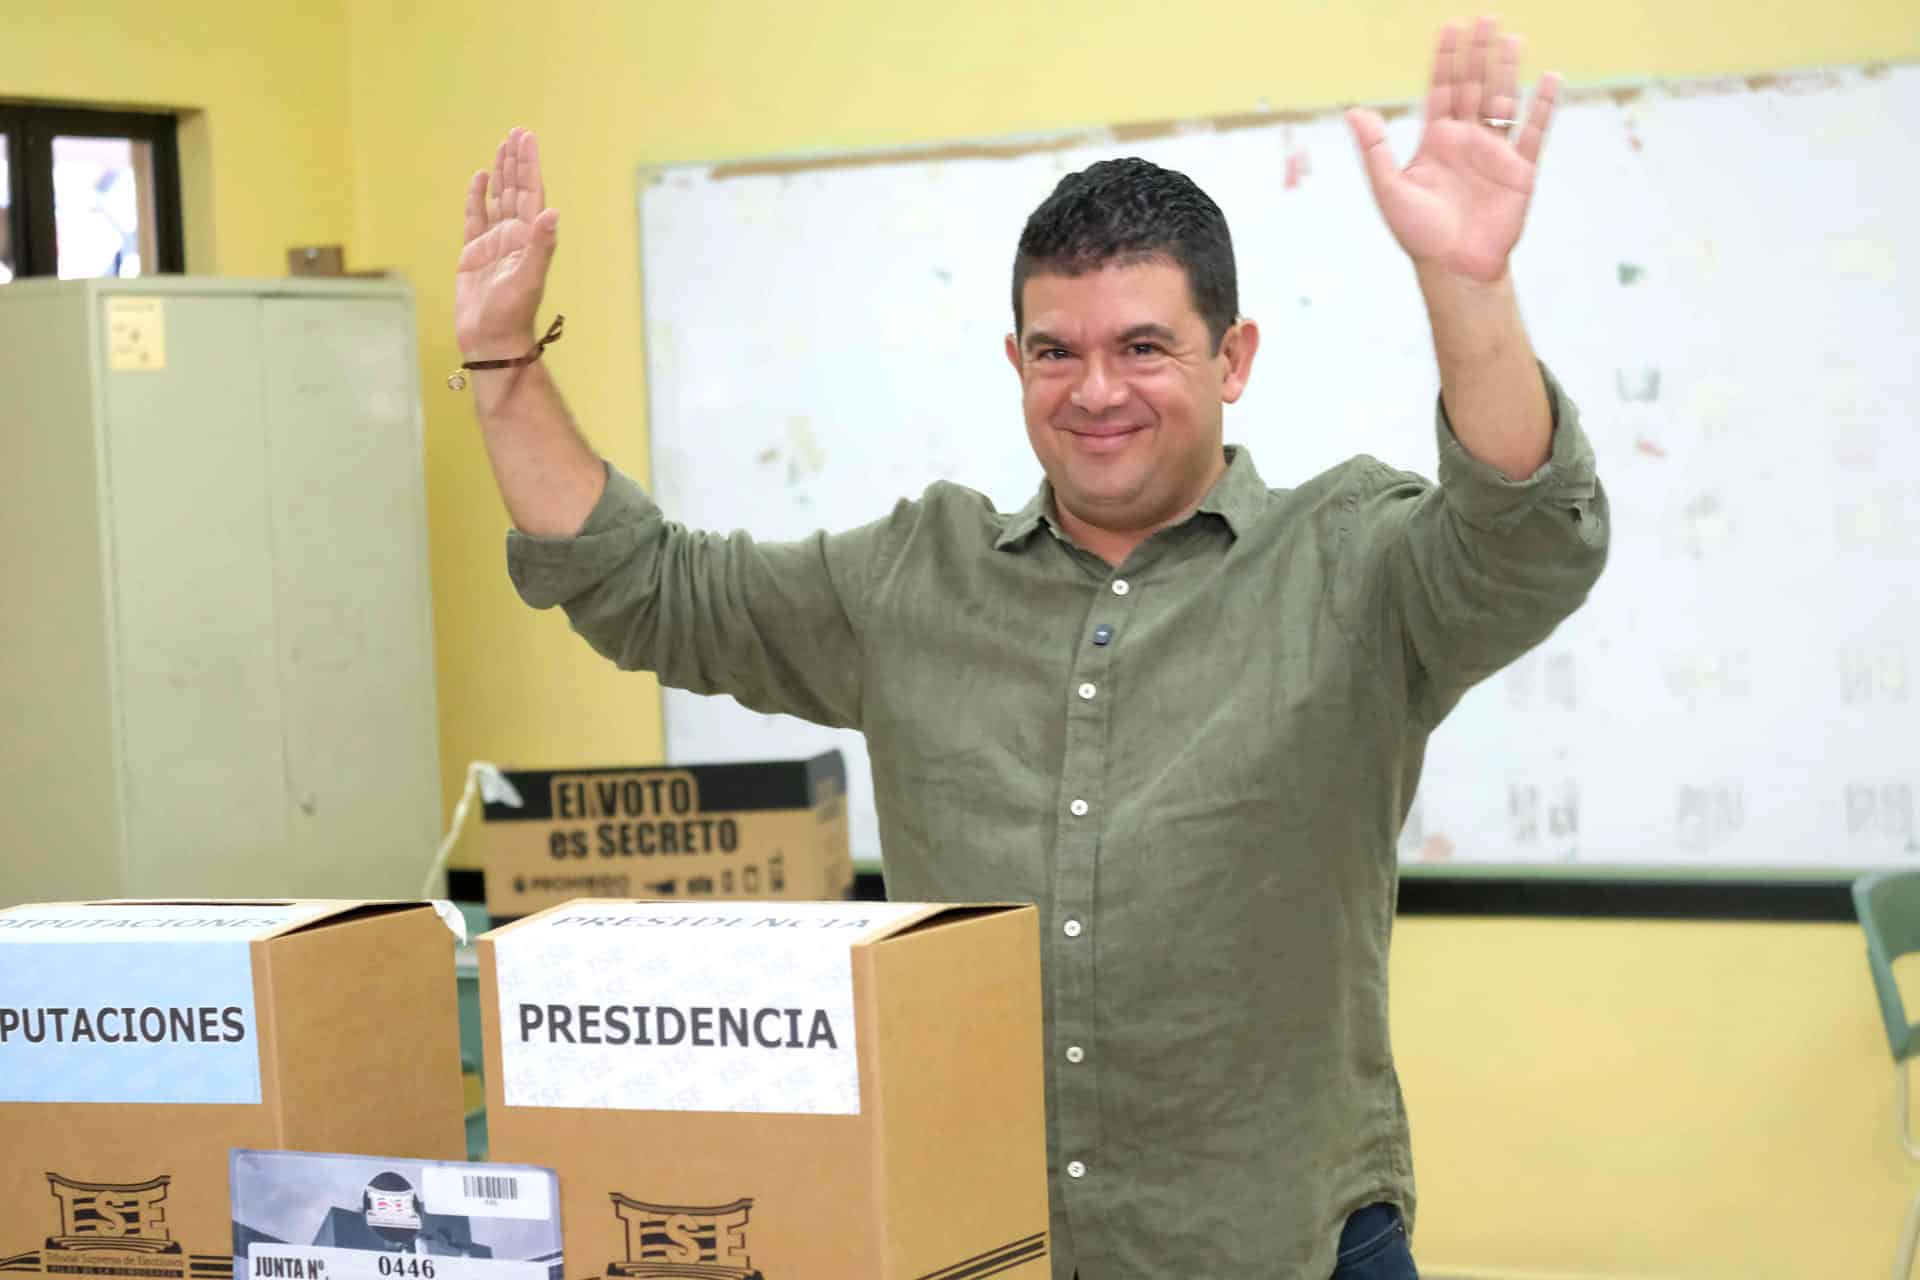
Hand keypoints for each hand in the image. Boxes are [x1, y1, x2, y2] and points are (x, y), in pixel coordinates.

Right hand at [456, 127, 559, 357]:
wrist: (491, 341)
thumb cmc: (513, 315)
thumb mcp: (529, 278)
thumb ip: (541, 245)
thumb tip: (551, 212)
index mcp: (529, 238)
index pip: (531, 193)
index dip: (529, 166)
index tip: (527, 139)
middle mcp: (514, 237)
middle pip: (516, 190)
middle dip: (516, 162)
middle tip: (517, 133)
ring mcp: (493, 244)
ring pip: (498, 199)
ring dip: (501, 173)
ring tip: (503, 146)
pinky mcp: (473, 253)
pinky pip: (475, 218)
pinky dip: (477, 197)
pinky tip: (480, 179)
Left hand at [1345, 18, 1558, 284]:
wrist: (1455, 268)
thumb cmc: (1420, 235)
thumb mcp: (1389, 189)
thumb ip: (1375, 149)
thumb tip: (1354, 111)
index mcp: (1436, 141)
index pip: (1442, 89)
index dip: (1446, 58)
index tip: (1451, 26)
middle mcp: (1467, 141)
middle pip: (1474, 86)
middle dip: (1478, 53)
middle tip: (1486, 17)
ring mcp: (1495, 153)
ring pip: (1504, 101)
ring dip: (1508, 70)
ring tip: (1512, 38)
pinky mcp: (1520, 171)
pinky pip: (1535, 133)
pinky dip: (1544, 107)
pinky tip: (1551, 78)